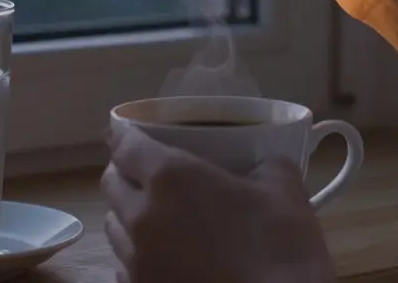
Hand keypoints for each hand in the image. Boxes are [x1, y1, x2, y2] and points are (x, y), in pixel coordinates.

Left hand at [101, 127, 334, 282]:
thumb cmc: (281, 248)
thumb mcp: (286, 192)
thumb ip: (267, 165)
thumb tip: (265, 164)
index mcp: (170, 178)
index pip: (126, 145)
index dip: (125, 136)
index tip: (128, 132)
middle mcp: (142, 216)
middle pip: (112, 184)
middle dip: (126, 174)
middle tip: (149, 175)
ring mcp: (136, 260)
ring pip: (114, 226)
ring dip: (128, 215)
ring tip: (156, 218)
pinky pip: (123, 265)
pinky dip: (136, 256)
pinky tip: (162, 259)